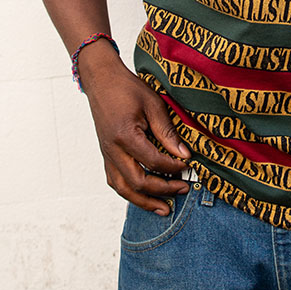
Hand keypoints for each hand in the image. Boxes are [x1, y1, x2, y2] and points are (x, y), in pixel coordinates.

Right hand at [78, 44, 191, 214]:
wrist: (101, 80)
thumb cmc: (127, 88)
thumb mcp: (153, 104)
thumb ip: (167, 131)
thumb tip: (184, 154)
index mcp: (125, 135)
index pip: (153, 161)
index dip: (173, 167)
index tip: (189, 165)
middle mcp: (113, 149)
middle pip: (137, 182)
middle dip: (162, 190)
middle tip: (183, 189)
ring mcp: (107, 154)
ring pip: (123, 188)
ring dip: (144, 201)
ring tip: (164, 209)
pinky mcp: (106, 155)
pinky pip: (115, 181)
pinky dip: (129, 193)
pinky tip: (143, 197)